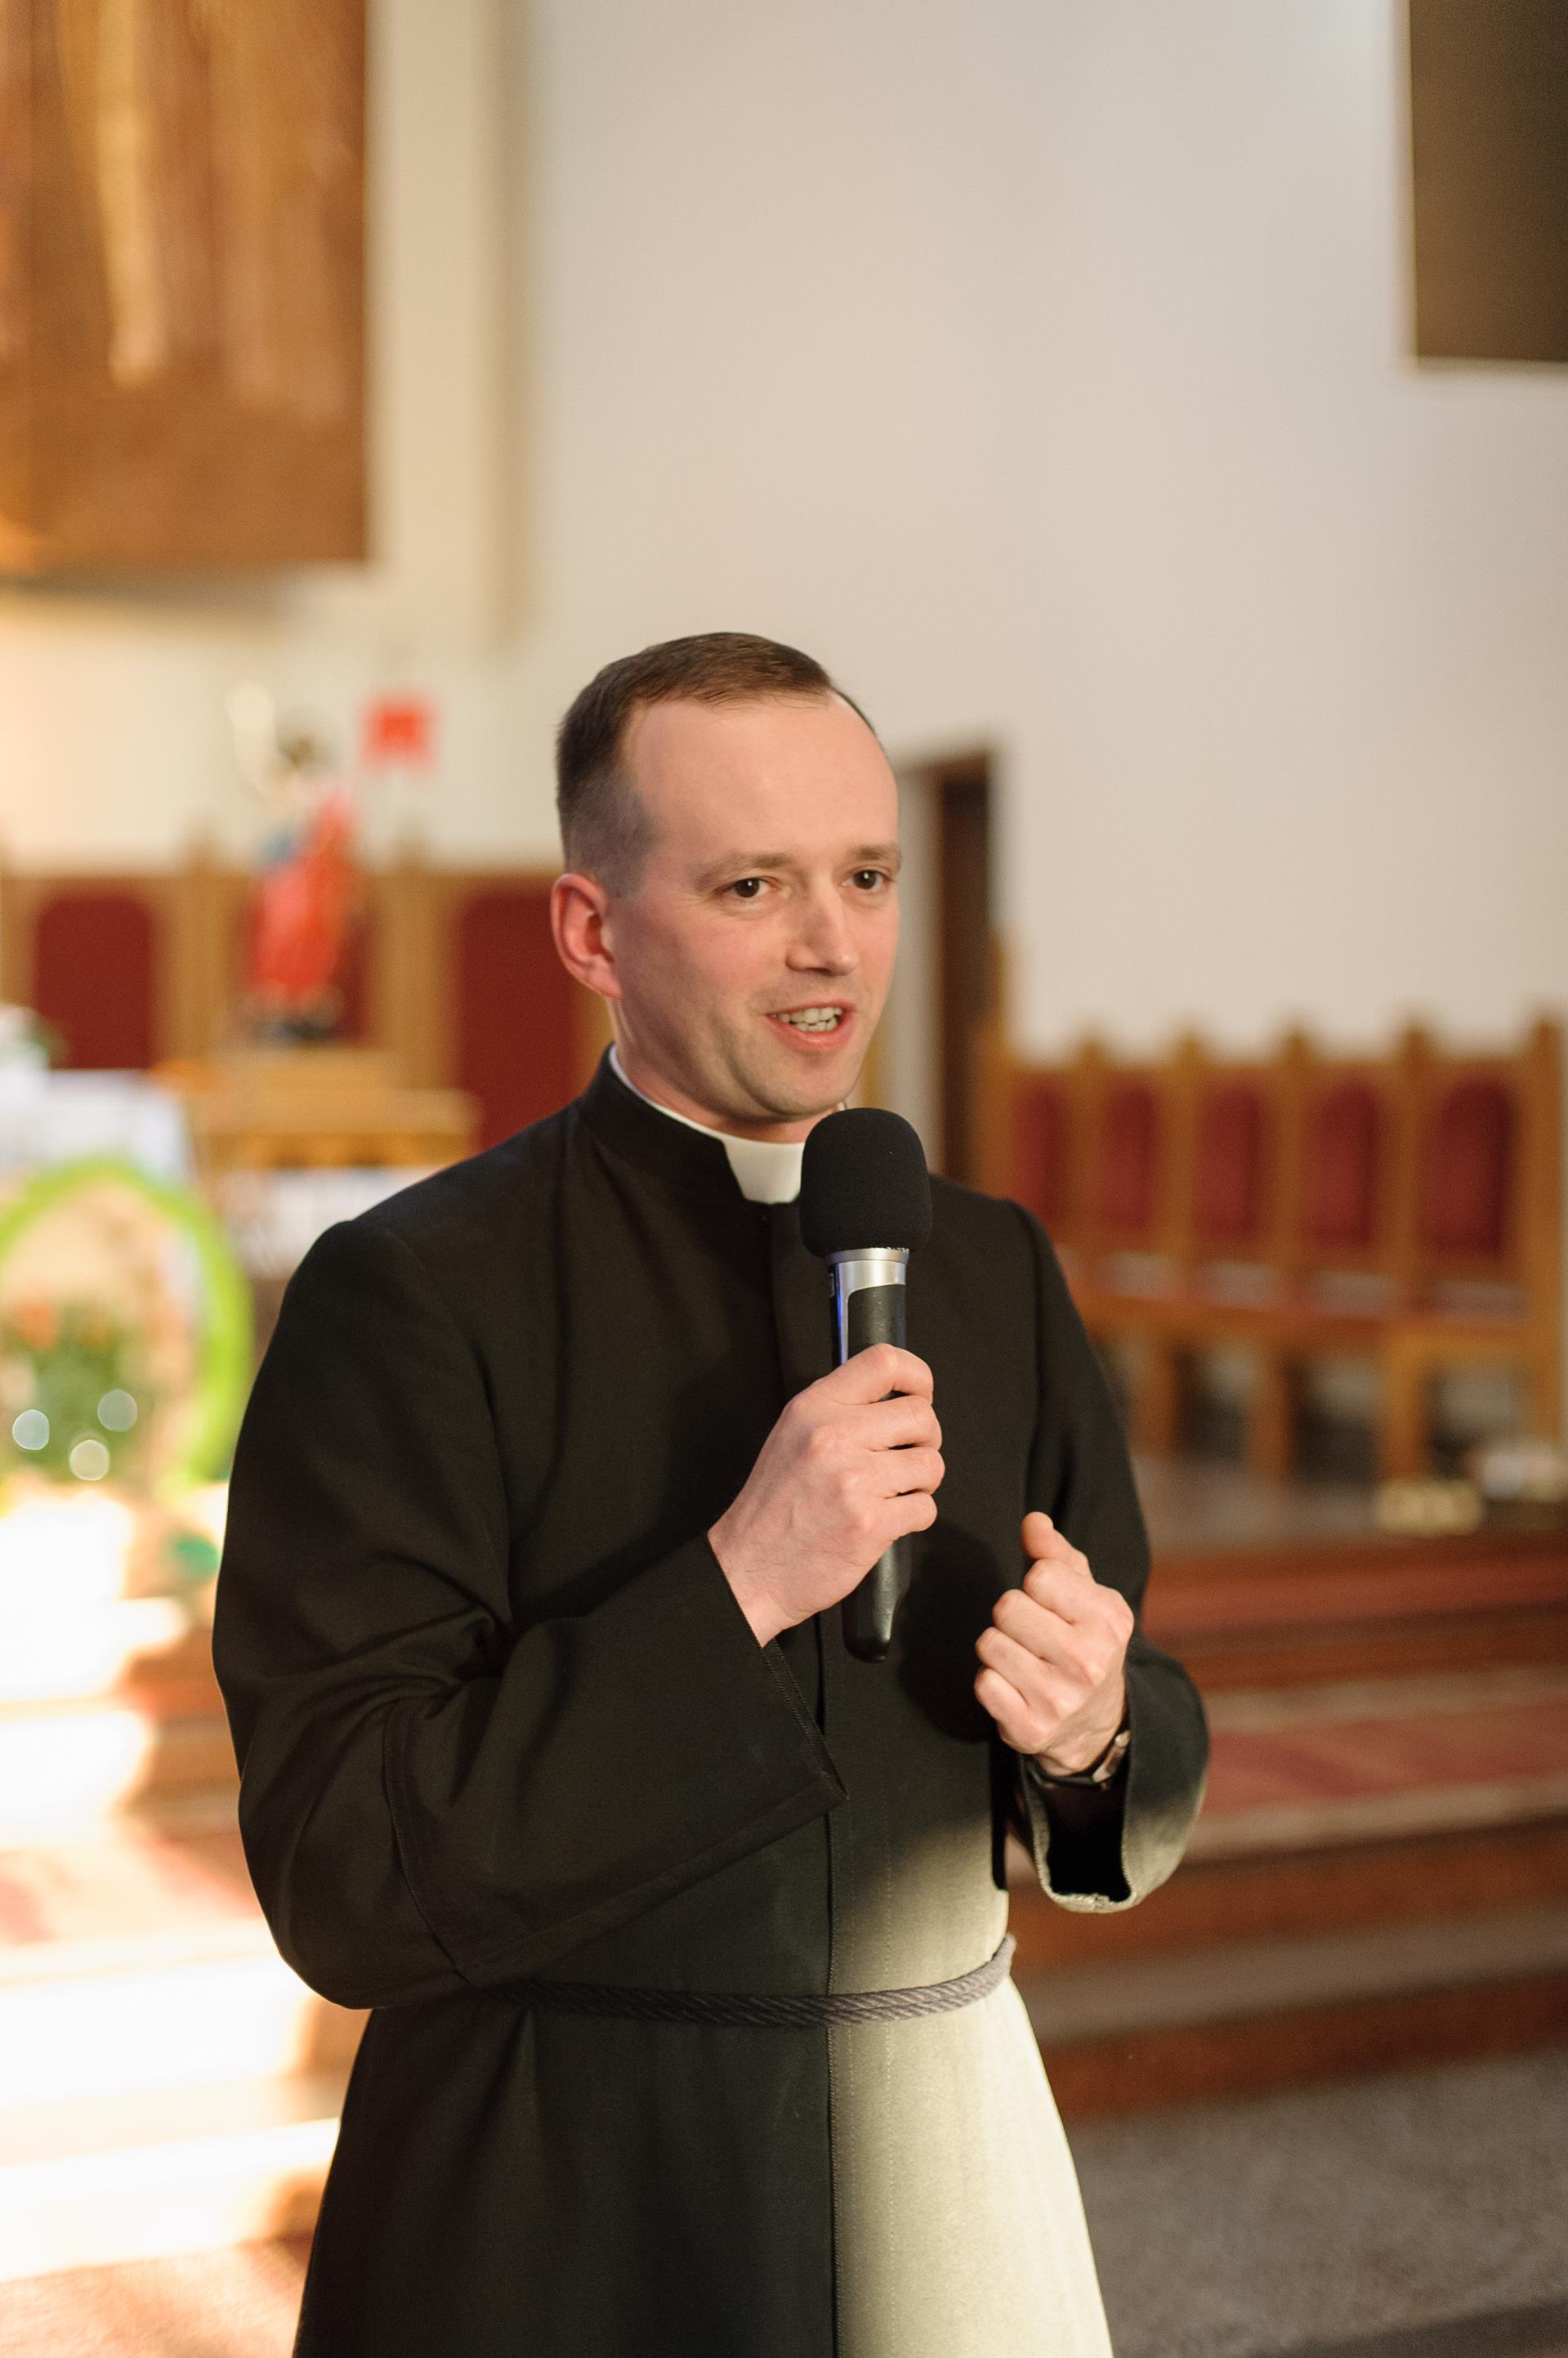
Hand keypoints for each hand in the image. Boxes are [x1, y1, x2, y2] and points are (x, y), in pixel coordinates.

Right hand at [710, 1345, 942, 1646]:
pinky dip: (914, 1517)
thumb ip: (838, 1410)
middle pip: (921, 1416)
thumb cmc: (773, 1507)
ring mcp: (853, 1480)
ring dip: (921, 1483)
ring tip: (891, 1494)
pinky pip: (925, 1508)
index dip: (917, 1376)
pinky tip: (885, 1520)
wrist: (749, 1569)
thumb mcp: (791, 1436)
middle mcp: (834, 1436)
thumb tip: (895, 1398)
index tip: (921, 1395)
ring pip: (930, 1464)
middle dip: (925, 1440)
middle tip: (906, 1458)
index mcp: (814, 1408)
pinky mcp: (870, 1523)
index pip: (883, 1362)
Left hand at [974, 1511, 1131, 1771]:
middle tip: (1031, 1633)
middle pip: (1007, 1608)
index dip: (1035, 1584)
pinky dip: (992, 1682)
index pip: (1041, 1575)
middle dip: (1011, 1615)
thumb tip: (1032, 1522)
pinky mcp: (1031, 1729)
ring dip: (997, 1647)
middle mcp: (1088, 1662)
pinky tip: (1016, 1686)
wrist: (1095, 1720)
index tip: (1049, 1603)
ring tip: (1023, 1658)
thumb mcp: (1086, 1594)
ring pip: (989, 1644)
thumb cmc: (1083, 1640)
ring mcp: (1060, 1700)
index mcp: (1108, 1620)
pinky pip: (983, 1684)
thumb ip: (1056, 1553)